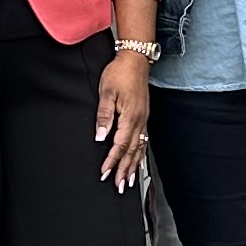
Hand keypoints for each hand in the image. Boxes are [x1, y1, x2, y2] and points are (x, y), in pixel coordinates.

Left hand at [94, 47, 155, 190]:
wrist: (135, 60)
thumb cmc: (119, 73)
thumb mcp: (106, 93)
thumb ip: (104, 116)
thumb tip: (101, 137)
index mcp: (130, 117)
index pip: (119, 145)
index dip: (112, 161)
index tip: (104, 173)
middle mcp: (139, 121)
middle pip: (132, 151)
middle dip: (125, 170)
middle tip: (120, 186)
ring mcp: (143, 120)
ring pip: (139, 148)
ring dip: (133, 166)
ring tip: (129, 180)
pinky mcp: (144, 117)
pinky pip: (143, 141)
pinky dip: (140, 154)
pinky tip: (138, 161)